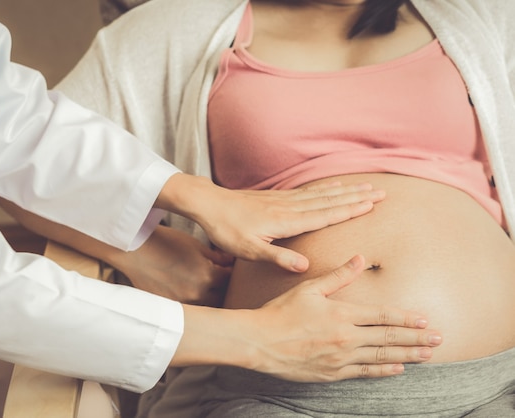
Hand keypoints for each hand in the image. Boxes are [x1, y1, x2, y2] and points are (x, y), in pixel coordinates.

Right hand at [112, 225, 232, 305]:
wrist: (135, 250)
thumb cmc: (165, 243)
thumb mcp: (195, 245)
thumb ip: (216, 257)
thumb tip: (231, 262)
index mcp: (207, 275)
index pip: (229, 280)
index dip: (229, 273)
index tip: (226, 269)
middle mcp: (197, 293)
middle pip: (220, 297)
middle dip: (220, 288)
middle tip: (216, 279)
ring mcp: (182, 303)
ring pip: (204, 307)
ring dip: (206, 298)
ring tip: (198, 286)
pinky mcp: (169, 308)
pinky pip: (187, 310)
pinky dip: (189, 303)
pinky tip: (184, 291)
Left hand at [156, 174, 385, 271]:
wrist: (209, 205)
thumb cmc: (227, 230)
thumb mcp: (249, 251)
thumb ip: (277, 258)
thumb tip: (305, 267)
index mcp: (286, 222)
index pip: (325, 215)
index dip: (350, 210)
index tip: (372, 204)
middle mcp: (290, 207)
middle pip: (330, 201)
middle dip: (357, 197)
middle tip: (382, 192)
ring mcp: (284, 200)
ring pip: (322, 194)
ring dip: (346, 190)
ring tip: (366, 185)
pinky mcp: (277, 197)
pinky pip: (308, 191)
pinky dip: (326, 188)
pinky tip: (334, 186)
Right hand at [243, 255, 441, 380]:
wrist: (259, 342)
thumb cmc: (281, 312)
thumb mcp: (309, 288)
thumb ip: (338, 276)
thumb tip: (360, 258)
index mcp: (342, 314)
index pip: (383, 316)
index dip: (407, 318)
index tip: (425, 320)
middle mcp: (346, 337)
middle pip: (389, 338)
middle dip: (417, 338)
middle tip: (439, 339)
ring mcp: (340, 358)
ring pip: (382, 357)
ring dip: (408, 356)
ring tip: (427, 355)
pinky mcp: (332, 373)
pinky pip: (365, 373)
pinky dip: (384, 371)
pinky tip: (398, 369)